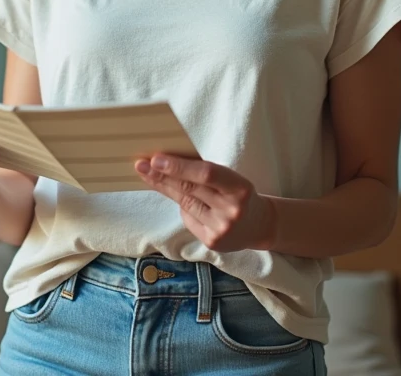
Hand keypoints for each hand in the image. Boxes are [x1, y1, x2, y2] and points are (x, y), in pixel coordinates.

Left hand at [135, 154, 275, 252]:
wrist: (259, 226)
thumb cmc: (240, 195)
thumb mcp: (232, 180)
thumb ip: (206, 173)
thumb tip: (170, 161)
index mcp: (240, 188)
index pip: (206, 174)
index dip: (179, 166)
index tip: (156, 159)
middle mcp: (231, 210)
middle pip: (190, 189)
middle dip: (163, 176)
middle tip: (142, 165)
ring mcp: (221, 228)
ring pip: (185, 204)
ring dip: (165, 188)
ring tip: (149, 175)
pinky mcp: (212, 242)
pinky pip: (188, 219)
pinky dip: (183, 208)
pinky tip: (181, 199)